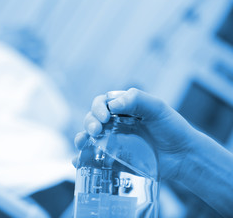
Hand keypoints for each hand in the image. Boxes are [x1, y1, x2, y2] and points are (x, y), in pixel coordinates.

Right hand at [74, 88, 196, 179]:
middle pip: (92, 119)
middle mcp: (115, 123)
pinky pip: (94, 157)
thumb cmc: (173, 128)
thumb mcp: (158, 108)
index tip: (104, 117)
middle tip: (95, 131)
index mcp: (123, 108)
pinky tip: (78, 161)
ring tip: (82, 143)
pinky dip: (82, 159)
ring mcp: (113, 141)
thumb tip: (111, 105)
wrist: (183, 156)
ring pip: (89, 137)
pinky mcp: (114, 158)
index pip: (102, 103)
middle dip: (89, 122)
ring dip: (81, 138)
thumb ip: (137, 100)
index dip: (98, 107)